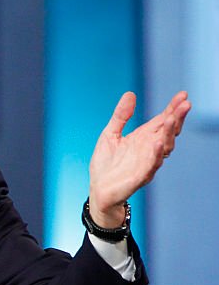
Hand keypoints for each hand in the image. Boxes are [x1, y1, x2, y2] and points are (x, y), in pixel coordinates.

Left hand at [88, 90, 190, 226]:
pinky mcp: (140, 176)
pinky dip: (156, 154)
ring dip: (169, 133)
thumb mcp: (110, 134)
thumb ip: (121, 116)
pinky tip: (158, 143)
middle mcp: (149, 149)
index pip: (162, 120)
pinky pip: (151, 165)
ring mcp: (147, 162)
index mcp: (144, 137)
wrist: (98, 190)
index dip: (173, 108)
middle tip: (185, 104)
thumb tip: (130, 94)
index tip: (182, 95)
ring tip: (172, 119)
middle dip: (177, 118)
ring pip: (165, 147)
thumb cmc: (106, 163)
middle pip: (168, 131)